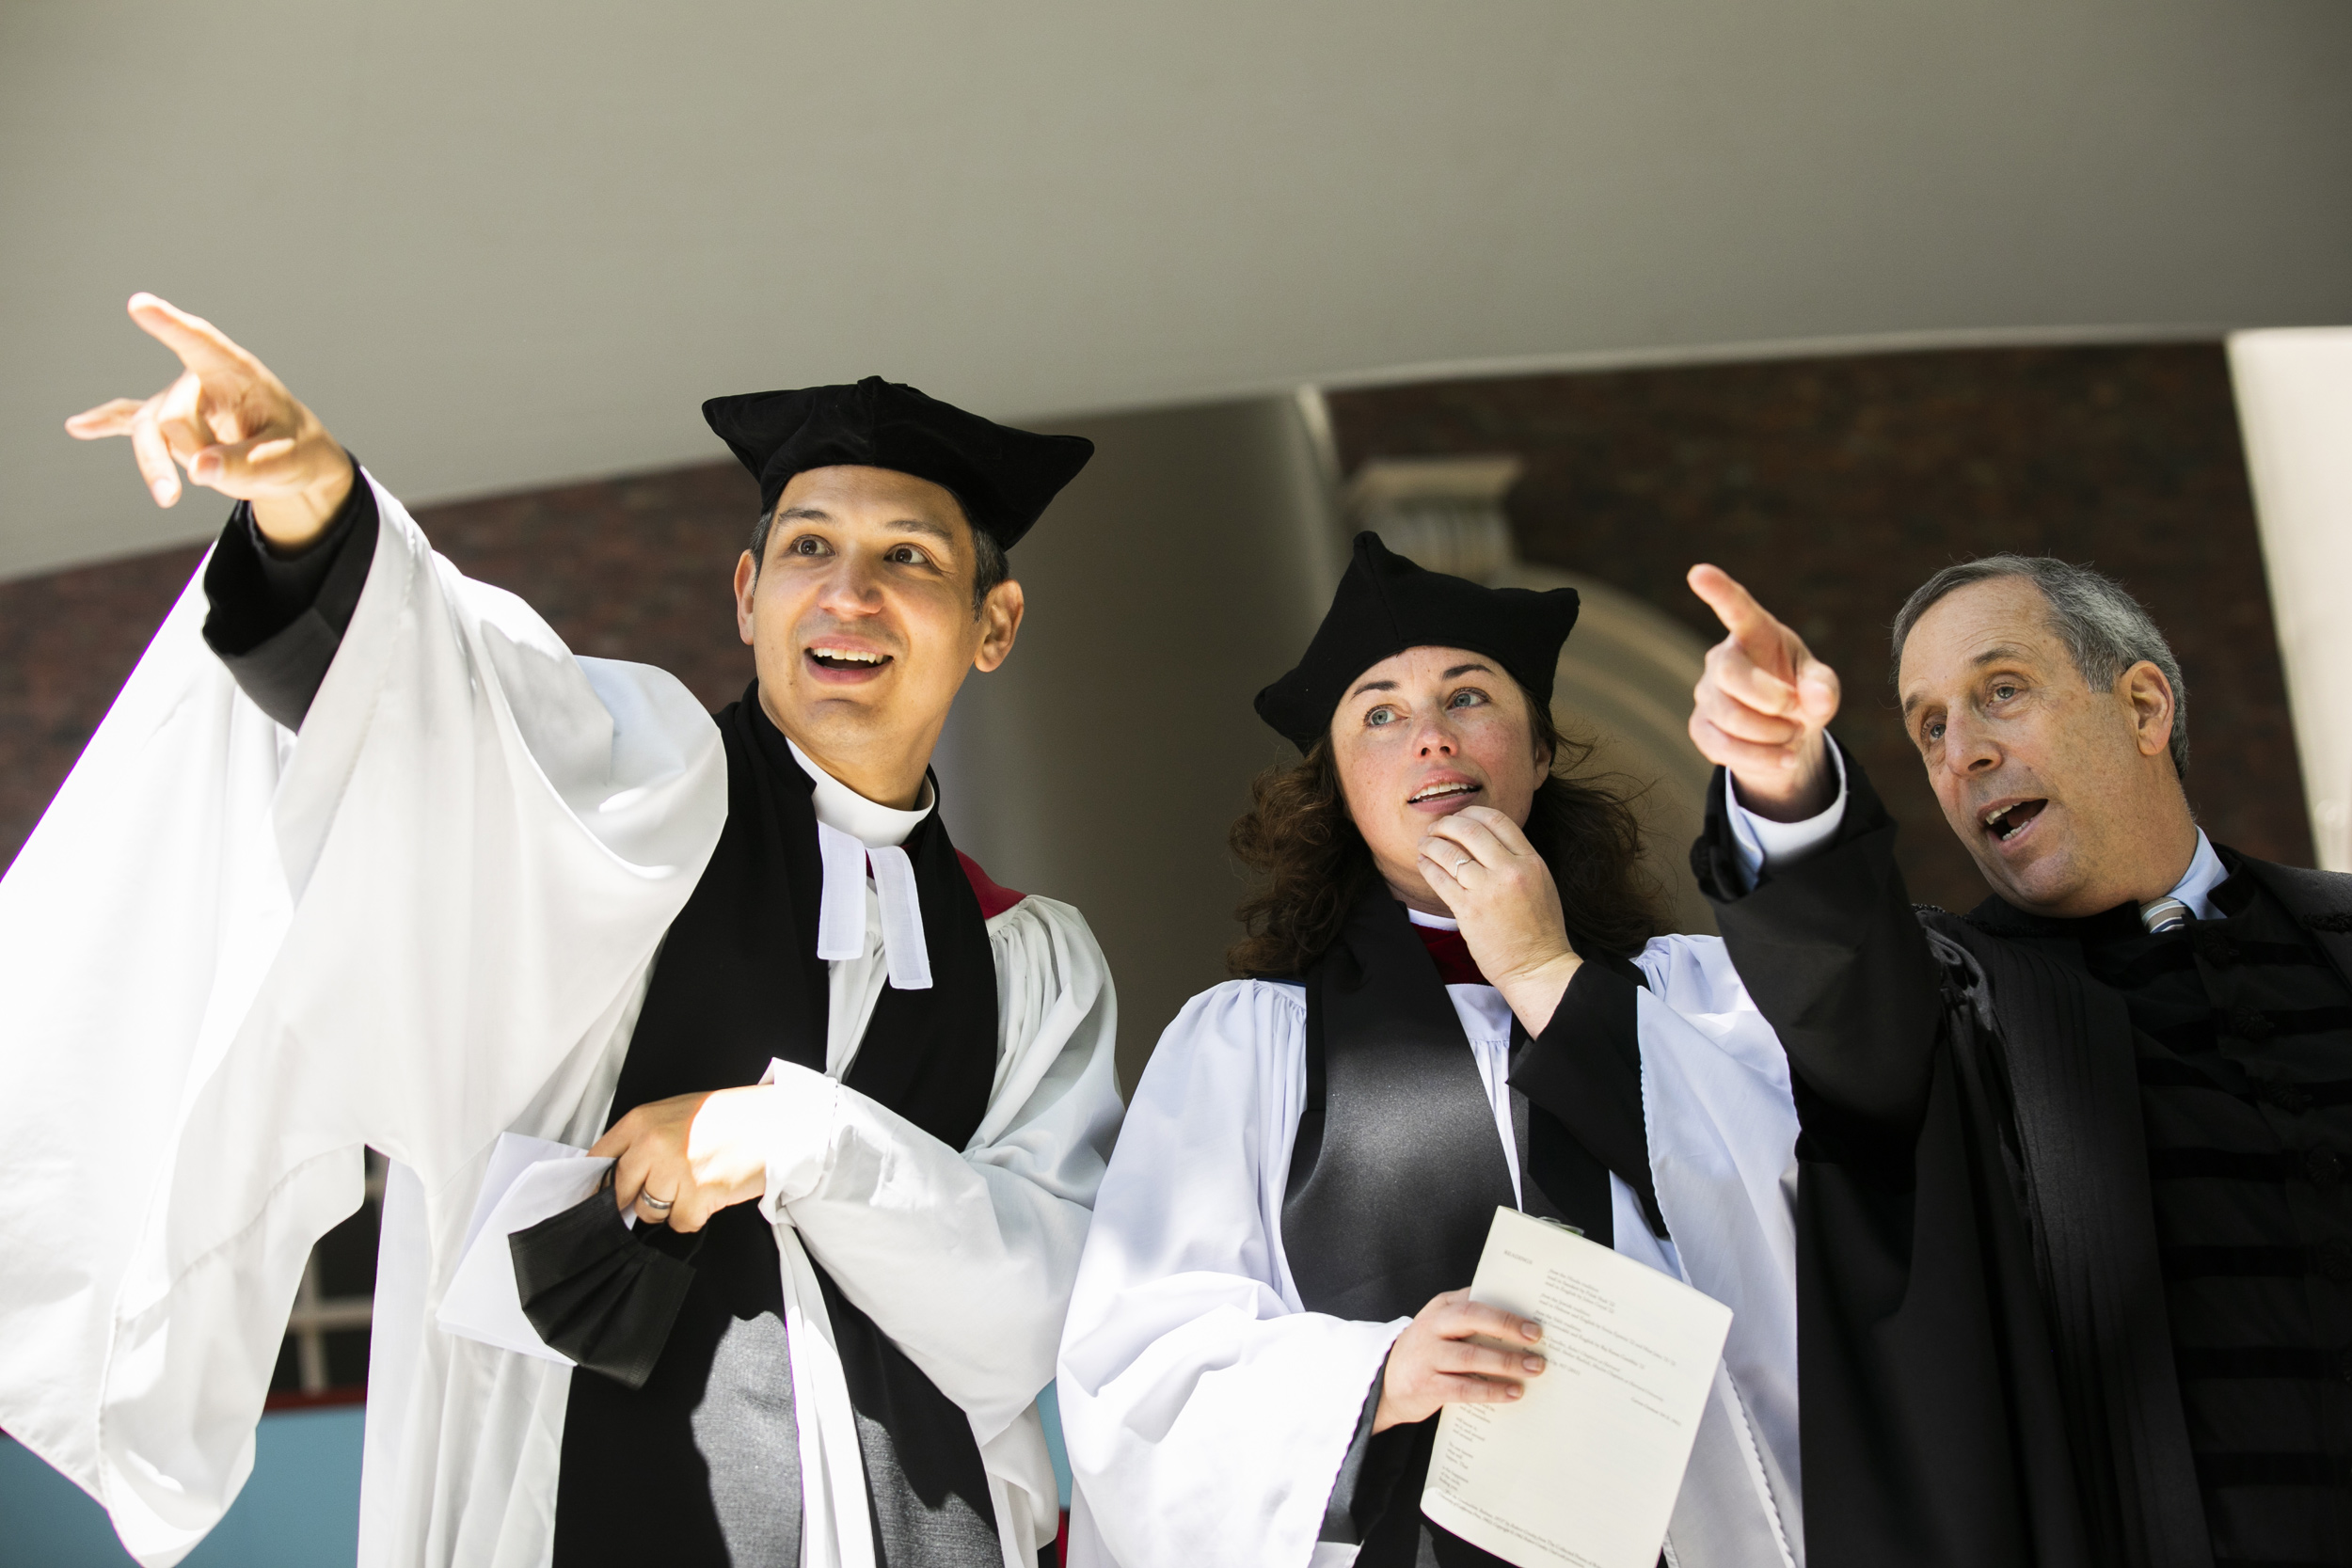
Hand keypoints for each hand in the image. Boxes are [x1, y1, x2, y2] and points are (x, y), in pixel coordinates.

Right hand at [65, 294, 351, 548]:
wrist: (290, 458)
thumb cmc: (294, 449)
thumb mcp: (287, 461)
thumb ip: (248, 464)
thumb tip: (198, 470)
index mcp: (238, 373)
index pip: (201, 343)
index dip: (171, 326)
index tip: (139, 305)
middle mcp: (201, 380)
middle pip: (173, 416)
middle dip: (195, 452)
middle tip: (224, 473)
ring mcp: (179, 400)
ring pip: (149, 430)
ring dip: (157, 466)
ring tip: (168, 498)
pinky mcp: (167, 422)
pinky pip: (128, 420)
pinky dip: (105, 424)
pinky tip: (78, 427)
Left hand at [588, 1086, 774, 1231]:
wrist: (778, 1123)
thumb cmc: (732, 1118)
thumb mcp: (678, 1113)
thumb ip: (645, 1139)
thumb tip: (618, 1173)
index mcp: (643, 1120)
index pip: (599, 1159)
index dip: (596, 1183)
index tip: (595, 1197)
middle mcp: (653, 1143)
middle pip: (619, 1191)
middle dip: (635, 1198)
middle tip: (661, 1189)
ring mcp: (674, 1170)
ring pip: (649, 1212)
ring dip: (670, 1207)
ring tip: (695, 1184)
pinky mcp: (697, 1195)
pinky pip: (679, 1222)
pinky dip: (694, 1216)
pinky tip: (710, 1193)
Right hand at [1373, 1288, 1545, 1432]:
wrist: (1385, 1383)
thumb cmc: (1426, 1351)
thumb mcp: (1441, 1327)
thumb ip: (1469, 1318)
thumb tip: (1518, 1322)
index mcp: (1439, 1308)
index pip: (1474, 1299)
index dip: (1505, 1308)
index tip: (1534, 1321)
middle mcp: (1431, 1327)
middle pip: (1471, 1318)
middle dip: (1506, 1326)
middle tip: (1536, 1338)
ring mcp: (1427, 1357)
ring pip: (1471, 1356)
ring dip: (1506, 1363)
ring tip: (1532, 1368)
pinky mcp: (1427, 1386)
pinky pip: (1464, 1388)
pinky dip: (1491, 1391)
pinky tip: (1512, 1392)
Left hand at [1420, 804, 1582, 1034]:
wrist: (1537, 966)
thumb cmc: (1540, 929)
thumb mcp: (1540, 883)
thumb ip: (1517, 859)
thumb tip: (1485, 840)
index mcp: (1531, 861)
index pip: (1497, 820)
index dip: (1473, 812)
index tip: (1460, 817)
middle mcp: (1510, 871)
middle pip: (1469, 829)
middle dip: (1446, 824)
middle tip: (1436, 828)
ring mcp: (1488, 890)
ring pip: (1449, 852)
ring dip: (1431, 843)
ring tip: (1425, 844)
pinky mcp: (1468, 910)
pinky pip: (1439, 878)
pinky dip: (1427, 866)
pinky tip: (1424, 863)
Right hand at [1686, 564, 1841, 820]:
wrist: (1785, 734)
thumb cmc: (1803, 695)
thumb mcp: (1822, 687)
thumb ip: (1824, 688)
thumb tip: (1815, 699)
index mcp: (1756, 634)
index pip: (1736, 609)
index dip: (1718, 591)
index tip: (1698, 572)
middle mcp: (1723, 658)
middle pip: (1730, 674)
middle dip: (1769, 699)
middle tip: (1797, 713)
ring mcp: (1706, 694)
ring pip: (1729, 717)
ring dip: (1772, 734)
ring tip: (1793, 735)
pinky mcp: (1700, 728)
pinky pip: (1722, 748)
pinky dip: (1761, 758)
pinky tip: (1783, 757)